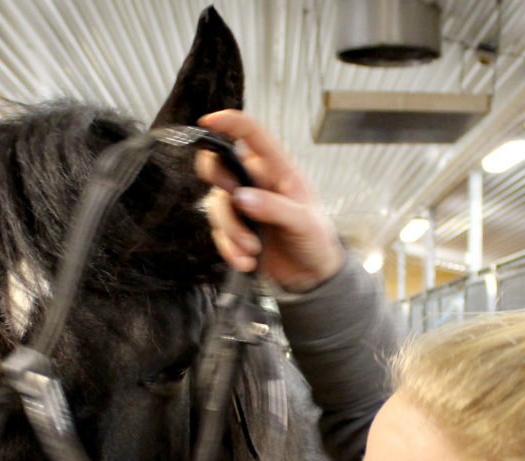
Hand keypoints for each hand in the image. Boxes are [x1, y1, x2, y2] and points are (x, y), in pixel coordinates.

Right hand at [196, 109, 344, 292]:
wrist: (312, 275)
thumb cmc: (316, 239)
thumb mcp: (304, 222)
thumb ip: (274, 207)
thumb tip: (241, 198)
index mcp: (277, 169)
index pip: (251, 134)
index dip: (229, 123)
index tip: (208, 122)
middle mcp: (256, 183)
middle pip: (218, 165)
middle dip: (218, 182)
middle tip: (235, 202)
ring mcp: (243, 207)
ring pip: (216, 206)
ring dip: (231, 231)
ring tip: (253, 250)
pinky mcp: (235, 231)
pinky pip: (219, 235)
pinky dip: (230, 251)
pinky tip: (248, 262)